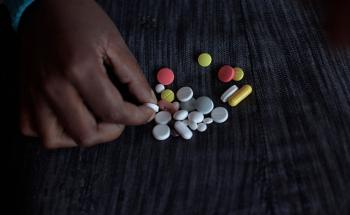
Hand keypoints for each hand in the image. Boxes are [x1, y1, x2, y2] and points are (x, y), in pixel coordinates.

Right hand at [18, 0, 156, 148]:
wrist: (45, 5)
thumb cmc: (80, 19)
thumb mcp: (114, 42)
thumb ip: (133, 77)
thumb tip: (147, 103)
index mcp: (79, 68)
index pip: (113, 111)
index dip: (137, 117)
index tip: (146, 113)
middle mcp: (53, 86)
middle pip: (86, 134)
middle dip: (112, 132)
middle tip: (121, 118)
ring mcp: (34, 93)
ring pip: (56, 139)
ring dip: (82, 136)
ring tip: (96, 120)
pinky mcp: (24, 95)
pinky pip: (34, 130)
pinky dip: (55, 132)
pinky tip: (71, 117)